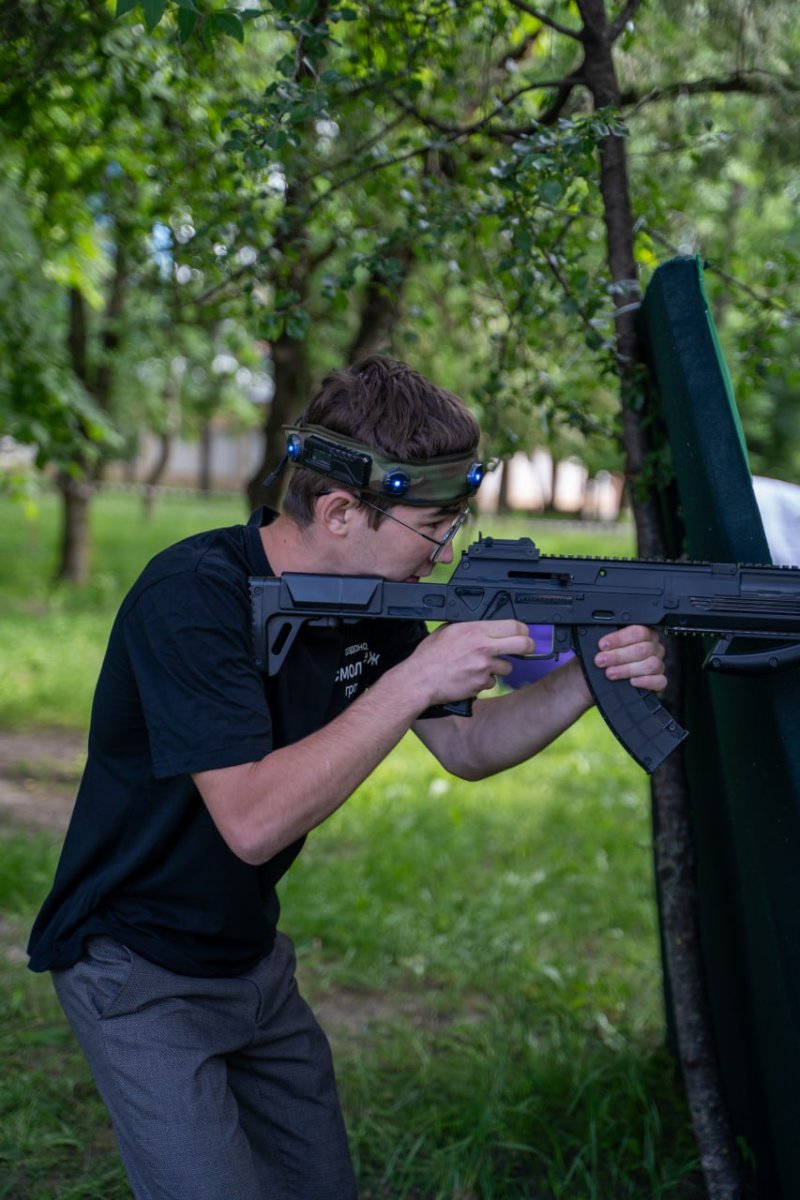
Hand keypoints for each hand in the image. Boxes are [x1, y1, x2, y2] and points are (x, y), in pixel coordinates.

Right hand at [409, 620, 533, 707]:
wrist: (419, 680)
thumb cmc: (429, 656)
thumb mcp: (448, 630)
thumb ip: (470, 627)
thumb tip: (484, 626)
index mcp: (476, 630)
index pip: (514, 625)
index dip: (523, 630)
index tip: (523, 633)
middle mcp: (484, 647)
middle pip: (523, 645)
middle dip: (528, 647)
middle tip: (526, 649)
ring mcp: (484, 667)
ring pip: (508, 667)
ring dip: (499, 667)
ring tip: (481, 665)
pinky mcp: (481, 684)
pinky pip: (492, 682)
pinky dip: (484, 681)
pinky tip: (470, 677)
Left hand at [594, 626, 666, 691]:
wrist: (602, 680)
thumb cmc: (607, 659)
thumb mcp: (605, 648)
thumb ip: (607, 643)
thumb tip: (602, 643)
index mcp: (643, 634)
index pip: (637, 632)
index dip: (618, 639)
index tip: (603, 645)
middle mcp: (653, 647)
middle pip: (643, 649)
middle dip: (618, 655)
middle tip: (602, 661)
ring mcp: (658, 664)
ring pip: (651, 664)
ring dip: (628, 669)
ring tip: (611, 673)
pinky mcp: (659, 681)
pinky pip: (660, 681)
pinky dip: (646, 681)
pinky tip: (632, 682)